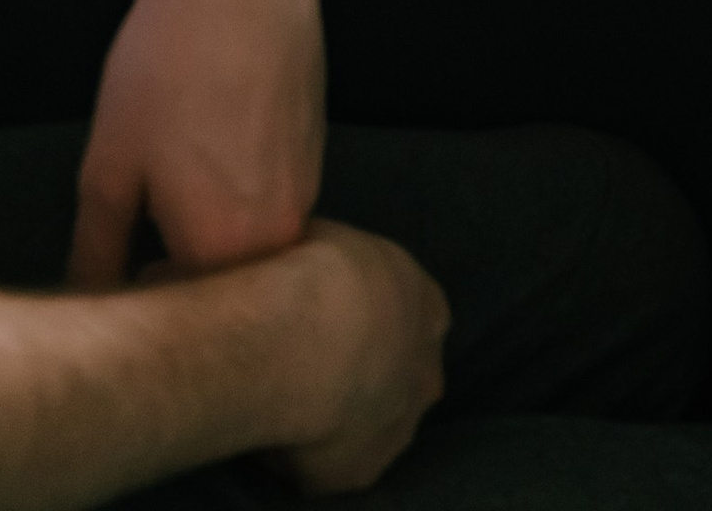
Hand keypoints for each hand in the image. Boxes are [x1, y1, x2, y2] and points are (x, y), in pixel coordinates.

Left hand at [70, 0, 326, 285]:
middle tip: (143, 200)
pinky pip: (272, 200)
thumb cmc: (167, 66)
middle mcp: (283, 238)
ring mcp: (309, 193)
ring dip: (211, 224)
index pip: (175, 316)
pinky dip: (241, 189)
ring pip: (247, 240)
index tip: (114, 251)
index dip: (134, 289)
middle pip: (218, 283)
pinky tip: (213, 134)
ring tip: (179, 158)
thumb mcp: (110, 164)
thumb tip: (87, 308)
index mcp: (226, 251)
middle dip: (175, 260)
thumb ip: (97, 252)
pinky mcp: (318, 152)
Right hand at [279, 224, 451, 496]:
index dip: (382, 317)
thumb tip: (321, 263)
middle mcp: (425, 371)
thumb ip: (342, 264)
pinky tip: (283, 435)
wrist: (299, 338)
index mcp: (428, 307)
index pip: (421, 314)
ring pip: (379, 424)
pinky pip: (338, 463)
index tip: (344, 317)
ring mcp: (397, 426)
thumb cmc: (314, 269)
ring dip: (350, 415)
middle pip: (408, 376)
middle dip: (375, 371)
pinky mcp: (359, 472)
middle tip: (321, 363)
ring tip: (298, 400)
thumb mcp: (335, 239)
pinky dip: (315, 453)